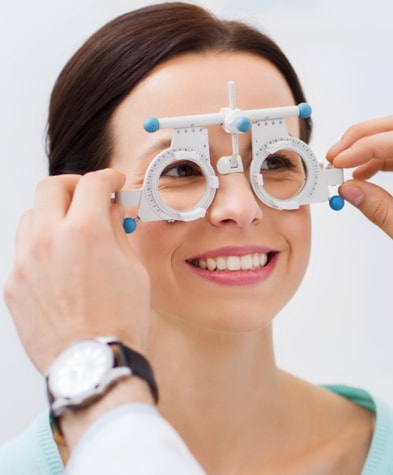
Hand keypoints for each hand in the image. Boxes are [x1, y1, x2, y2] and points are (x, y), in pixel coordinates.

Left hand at [3, 169, 150, 374]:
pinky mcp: (14, 285)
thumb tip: (112, 215)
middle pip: (51, 188)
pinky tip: (61, 263)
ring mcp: (25, 262)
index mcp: (85, 232)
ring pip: (31, 217)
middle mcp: (49, 240)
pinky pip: (24, 251)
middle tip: (90, 196)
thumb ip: (118, 234)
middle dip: (75, 186)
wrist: (93, 362)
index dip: (109, 179)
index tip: (114, 184)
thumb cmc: (119, 323)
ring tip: (73, 231)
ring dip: (53, 215)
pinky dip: (42, 247)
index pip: (93, 184)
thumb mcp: (134, 270)